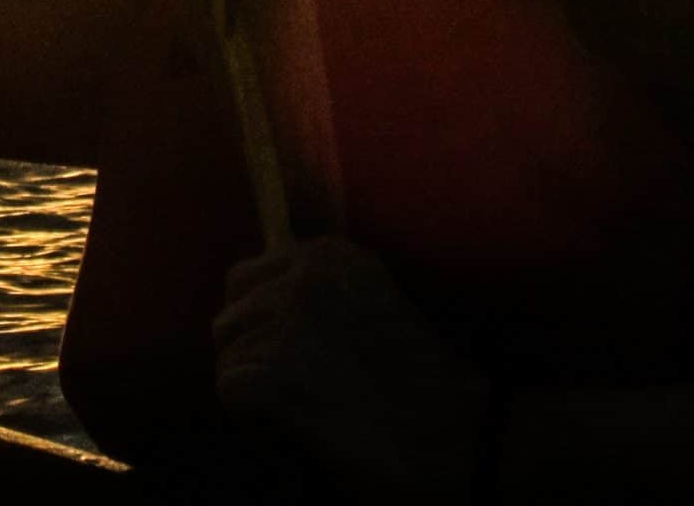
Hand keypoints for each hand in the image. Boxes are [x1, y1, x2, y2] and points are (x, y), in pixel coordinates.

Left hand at [212, 236, 496, 501]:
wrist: (467, 436)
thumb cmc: (422, 384)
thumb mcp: (368, 307)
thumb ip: (315, 297)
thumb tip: (256, 312)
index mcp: (327, 255)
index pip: (245, 279)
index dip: (259, 325)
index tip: (289, 357)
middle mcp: (303, 274)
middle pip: (229, 316)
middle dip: (248, 355)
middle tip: (289, 390)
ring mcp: (288, 318)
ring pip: (226, 354)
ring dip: (252, 387)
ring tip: (298, 409)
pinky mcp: (277, 369)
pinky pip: (231, 390)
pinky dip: (255, 418)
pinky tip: (294, 428)